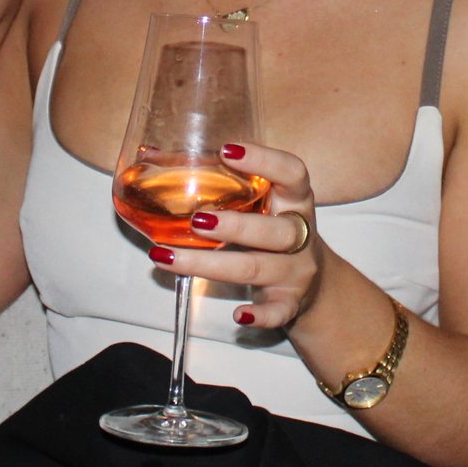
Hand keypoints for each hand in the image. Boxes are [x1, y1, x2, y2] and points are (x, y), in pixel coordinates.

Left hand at [147, 141, 320, 328]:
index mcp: (295, 200)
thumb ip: (220, 180)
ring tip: (171, 257)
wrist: (316, 283)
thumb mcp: (261, 203)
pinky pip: (277, 312)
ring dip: (212, 266)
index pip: (292, 173)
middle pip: (276, 230)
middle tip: (197, 221)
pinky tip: (238, 314)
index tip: (228, 150)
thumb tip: (151, 154)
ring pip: (257, 269)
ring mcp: (297, 271)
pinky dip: (260, 316)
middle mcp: (300, 234)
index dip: (265, 160)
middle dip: (236, 226)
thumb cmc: (273, 229)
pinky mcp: (290, 302)